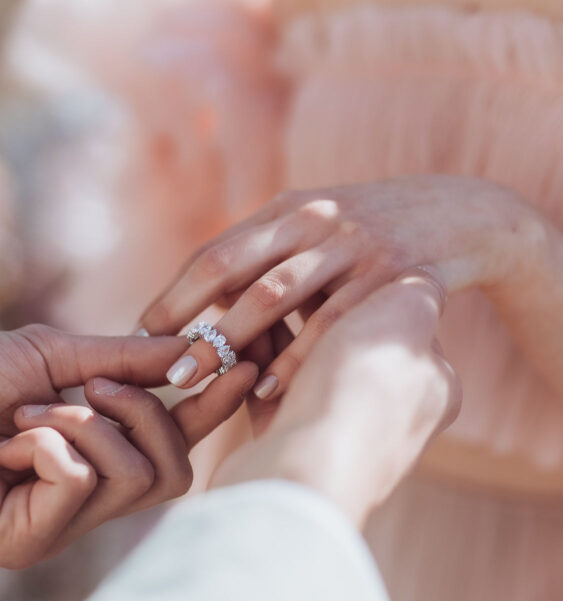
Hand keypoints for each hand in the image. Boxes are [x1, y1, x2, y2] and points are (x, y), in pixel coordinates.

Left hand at [0, 325, 256, 567]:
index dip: (213, 409)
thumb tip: (195, 349)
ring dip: (87, 422)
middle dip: (150, 415)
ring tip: (31, 411)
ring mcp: (57, 529)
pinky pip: (79, 484)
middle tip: (98, 384)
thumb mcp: (53, 356)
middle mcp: (84, 505)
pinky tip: (10, 441)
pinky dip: (51, 442)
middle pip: (174, 474)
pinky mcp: (25, 543)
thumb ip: (123, 360)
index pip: (176, 446)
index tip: (242, 364)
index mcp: (94, 462)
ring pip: (134, 479)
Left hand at [137, 175, 539, 397]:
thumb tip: (205, 308)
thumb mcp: (318, 231)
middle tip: (163, 370)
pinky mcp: (390, 274)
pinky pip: (333, 322)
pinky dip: (298, 357)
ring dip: (234, 341)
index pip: (216, 255)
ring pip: (278, 294)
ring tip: (203, 382)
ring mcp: (352, 246)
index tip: (141, 335)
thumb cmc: (371, 237)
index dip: (175, 296)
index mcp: (287, 211)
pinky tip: (269, 389)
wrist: (459, 215)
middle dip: (192, 322)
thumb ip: (269, 259)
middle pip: (235, 271)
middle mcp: (314, 221)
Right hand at [211, 270, 461, 527]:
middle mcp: (389, 412)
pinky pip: (269, 394)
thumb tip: (422, 277)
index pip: (399, 319)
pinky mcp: (287, 445)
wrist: (307, 470)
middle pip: (344, 341)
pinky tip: (228, 335)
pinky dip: (251, 363)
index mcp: (431, 385)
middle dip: (306, 310)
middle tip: (274, 277)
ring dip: (271, 332)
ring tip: (238, 297)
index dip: (360, 283)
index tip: (328, 258)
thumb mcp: (408, 315)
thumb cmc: (363, 386)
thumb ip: (417, 290)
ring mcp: (337, 432)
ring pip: (301, 366)